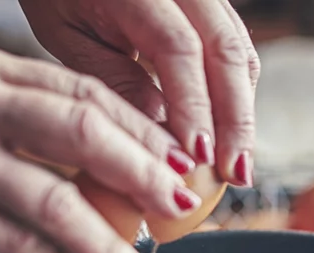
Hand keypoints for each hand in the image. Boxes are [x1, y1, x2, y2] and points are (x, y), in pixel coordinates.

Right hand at [0, 42, 209, 252]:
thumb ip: (4, 117)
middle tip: (181, 203)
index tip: (171, 158)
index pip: (79, 89)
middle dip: (147, 170)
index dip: (138, 127)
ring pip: (57, 196)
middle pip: (84, 129)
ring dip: (111, 238)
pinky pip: (16, 239)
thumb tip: (82, 166)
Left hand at [20, 0, 260, 186]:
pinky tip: (228, 136)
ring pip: (241, 52)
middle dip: (235, 120)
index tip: (197, 157)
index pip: (179, 48)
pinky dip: (236, 96)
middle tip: (233, 174)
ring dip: (242, 113)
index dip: (193, 106)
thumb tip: (163, 139)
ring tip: (236, 165)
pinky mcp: (214, 6)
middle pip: (226, 50)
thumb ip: (117, 82)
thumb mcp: (72, 38)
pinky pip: (235, 50)